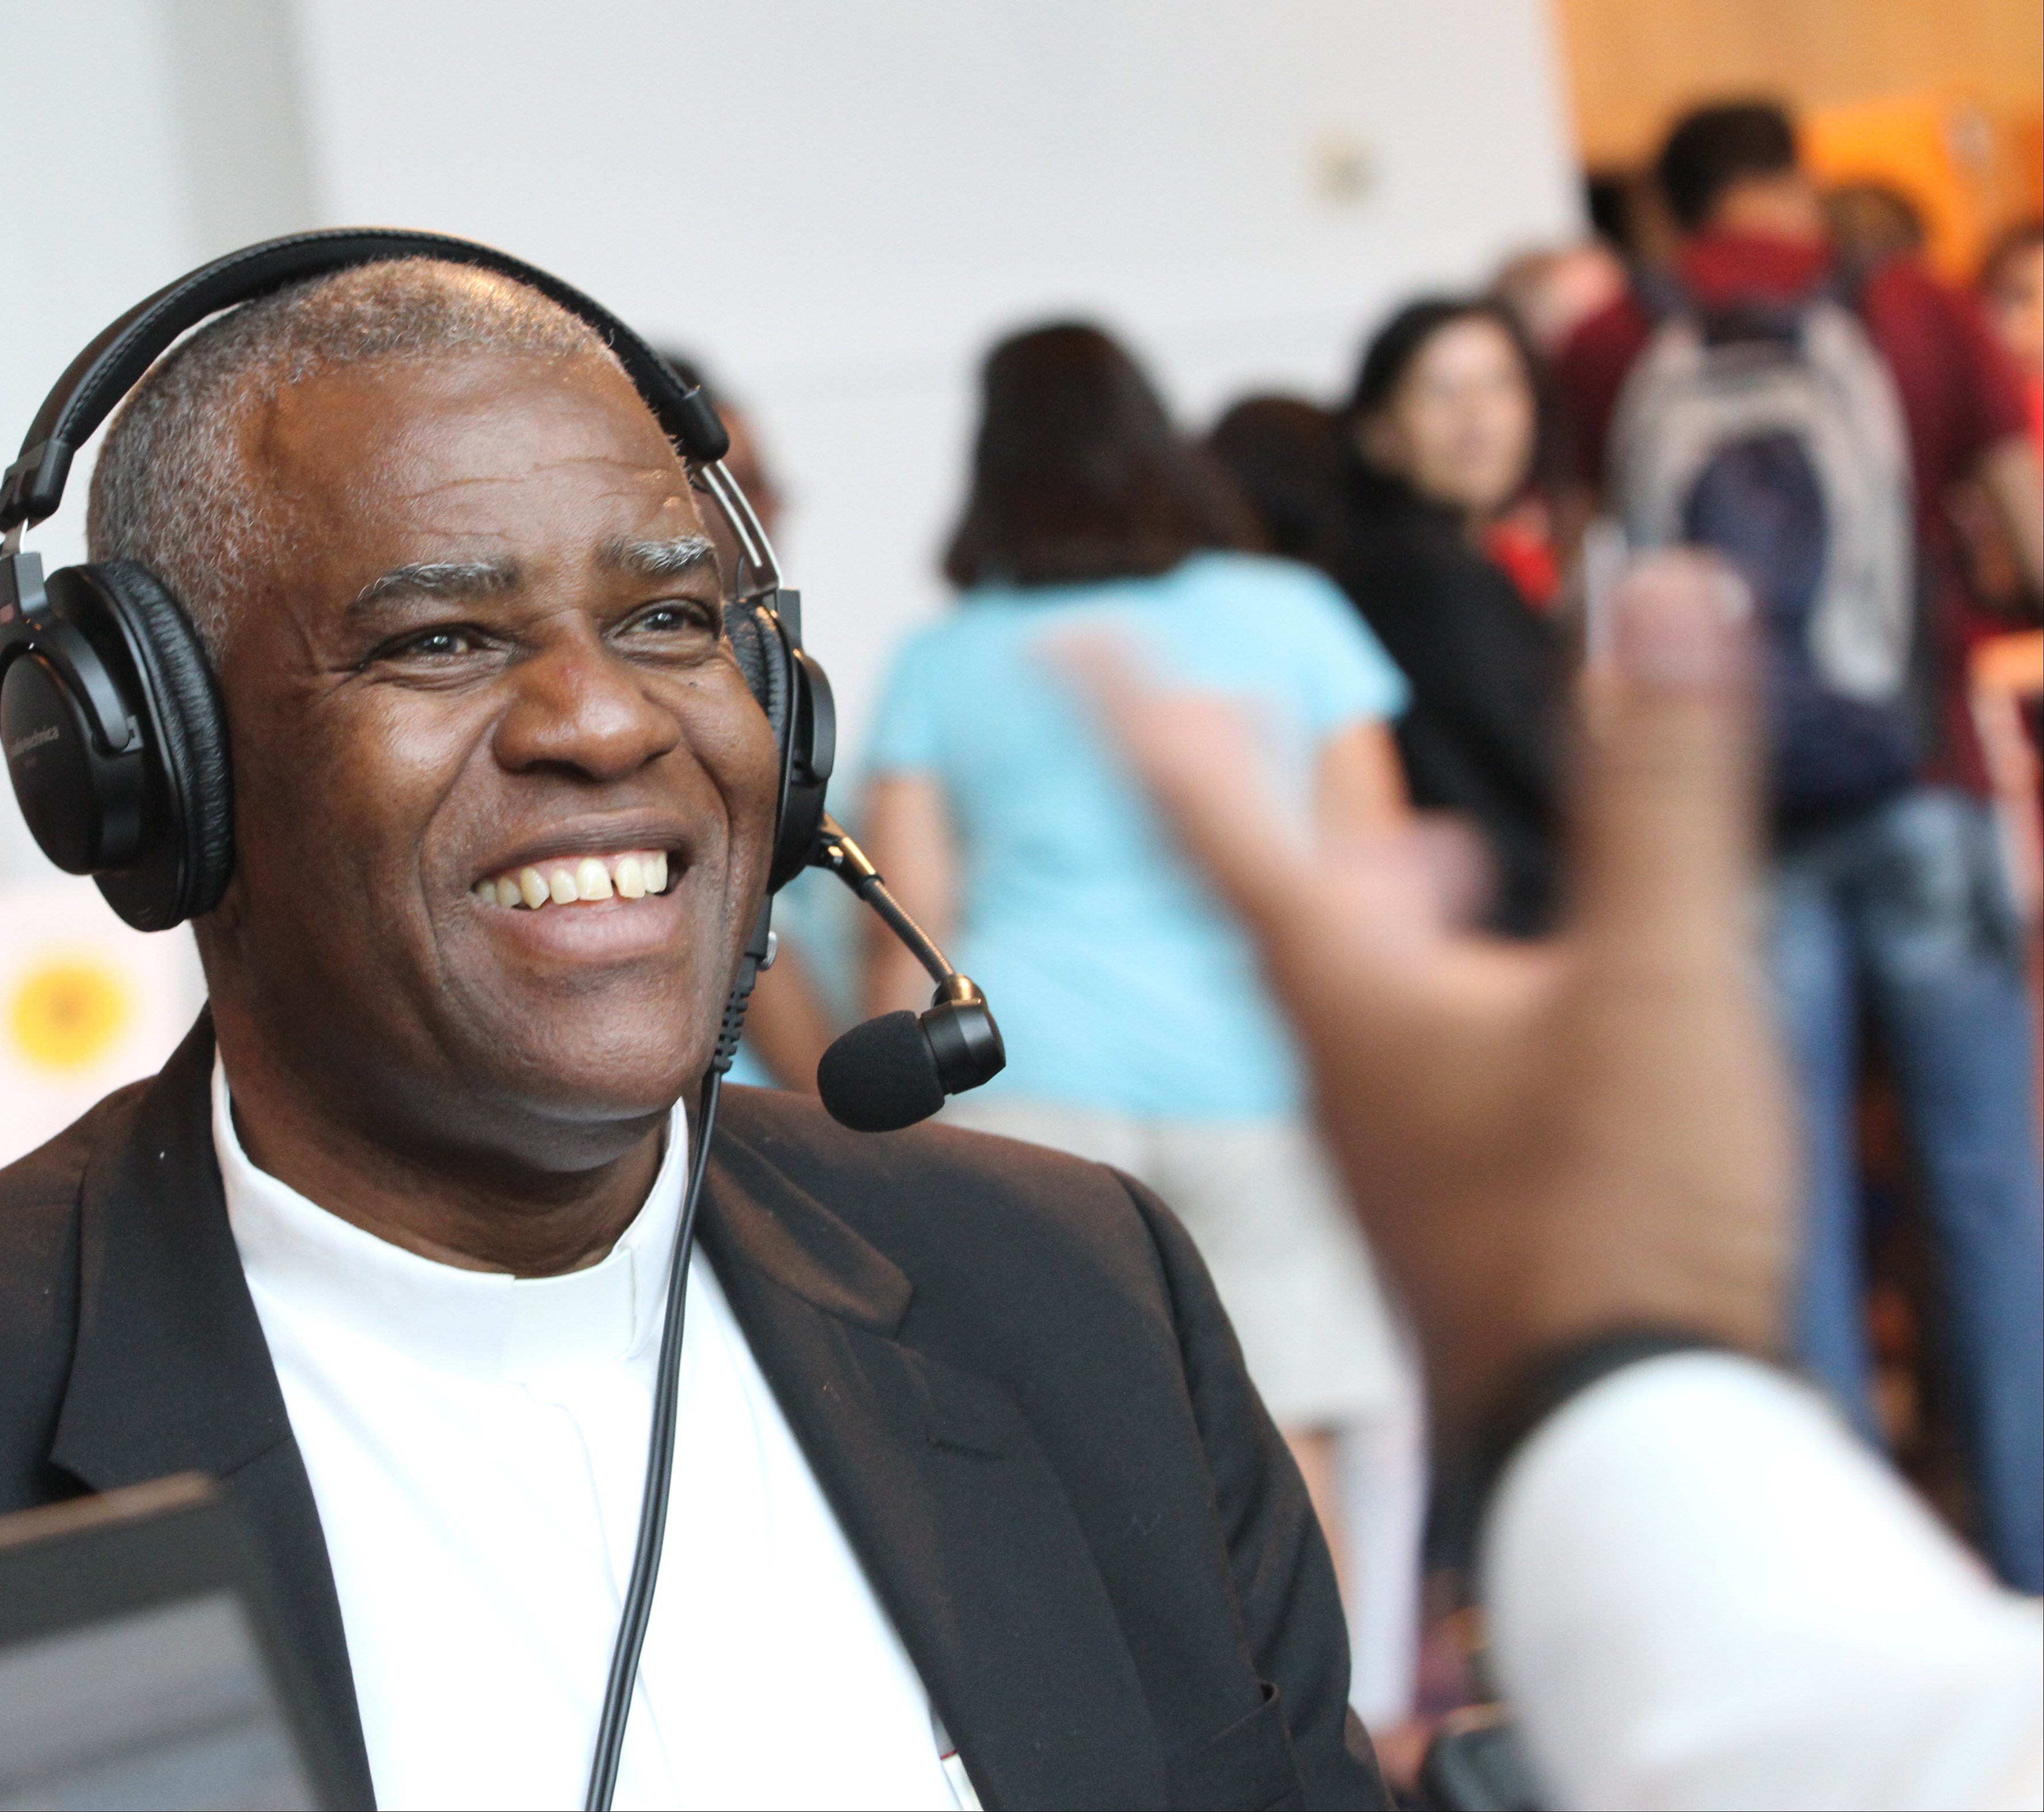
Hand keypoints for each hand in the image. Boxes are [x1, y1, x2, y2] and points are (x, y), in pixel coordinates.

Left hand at [1064, 553, 1795, 1435]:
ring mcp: (1372, 1130)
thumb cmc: (1617, 1229)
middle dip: (1213, 791)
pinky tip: (1480, 991)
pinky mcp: (1432, 1192)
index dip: (1137, 717)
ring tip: (1393, 841)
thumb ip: (1663, 781)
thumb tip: (1666, 596)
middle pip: (1237, 894)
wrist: (1622, 1436)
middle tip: (1181, 717)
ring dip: (1335, 887)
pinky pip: (1388, 1050)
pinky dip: (1414, 980)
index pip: (1199, 818)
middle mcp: (1324, 1057)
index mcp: (1334, 991)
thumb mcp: (1660, 973)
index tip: (1064, 644)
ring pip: (1321, 975)